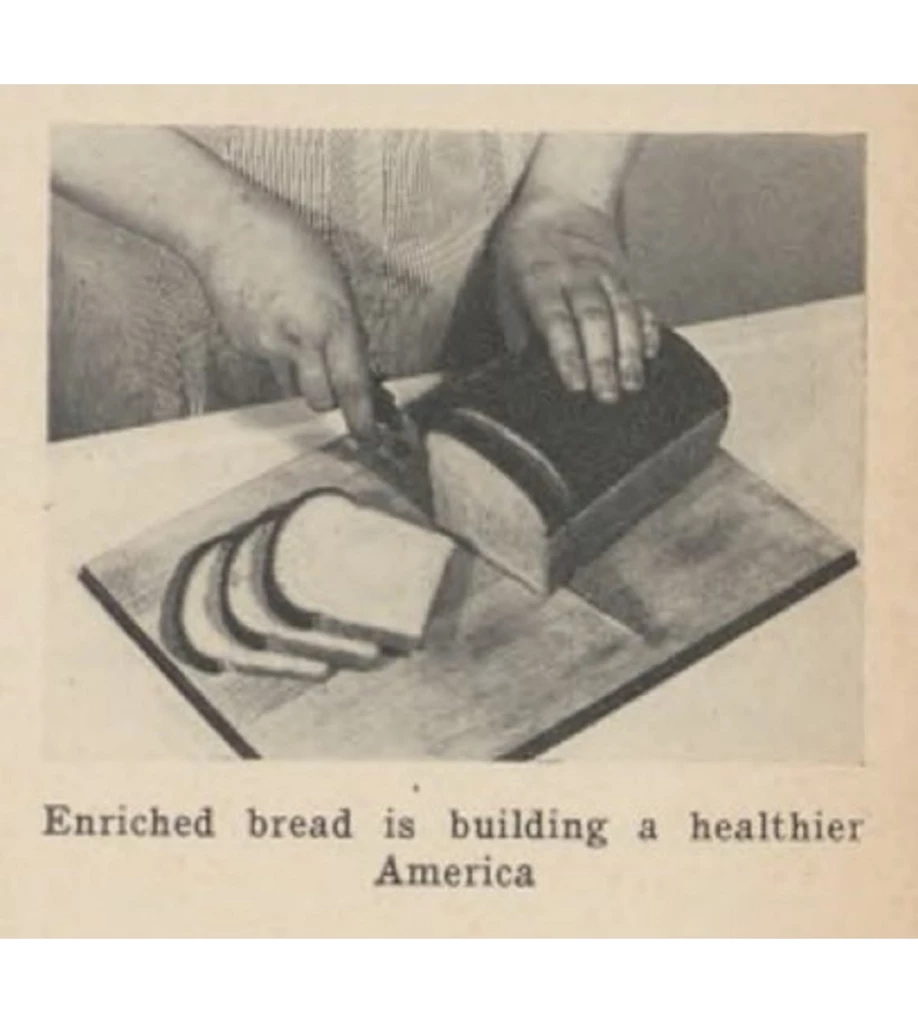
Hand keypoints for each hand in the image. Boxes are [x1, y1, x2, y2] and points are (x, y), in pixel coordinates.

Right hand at [189, 189, 375, 438]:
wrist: (227, 228)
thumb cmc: (289, 244)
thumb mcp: (336, 283)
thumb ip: (346, 326)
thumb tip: (355, 359)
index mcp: (332, 321)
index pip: (352, 385)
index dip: (362, 419)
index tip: (368, 437)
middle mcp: (300, 340)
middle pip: (320, 400)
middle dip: (330, 399)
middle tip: (334, 385)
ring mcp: (266, 346)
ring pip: (291, 386)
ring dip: (302, 377)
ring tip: (298, 339)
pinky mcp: (242, 345)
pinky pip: (268, 364)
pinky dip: (276, 353)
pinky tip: (272, 318)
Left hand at [493, 186, 658, 401]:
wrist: (564, 199)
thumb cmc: (525, 255)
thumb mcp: (507, 285)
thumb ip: (519, 329)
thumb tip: (525, 375)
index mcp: (539, 277)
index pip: (555, 319)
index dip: (567, 353)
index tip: (574, 385)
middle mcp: (577, 273)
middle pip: (594, 319)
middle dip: (602, 360)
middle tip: (606, 396)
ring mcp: (607, 272)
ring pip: (622, 313)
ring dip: (629, 351)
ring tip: (631, 385)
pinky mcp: (627, 274)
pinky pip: (641, 303)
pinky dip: (648, 329)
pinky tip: (651, 356)